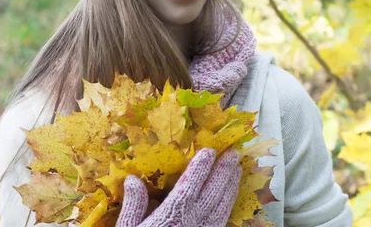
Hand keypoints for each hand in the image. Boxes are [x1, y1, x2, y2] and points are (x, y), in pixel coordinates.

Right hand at [116, 148, 241, 226]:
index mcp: (172, 215)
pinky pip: (223, 220)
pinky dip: (229, 205)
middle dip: (223, 170)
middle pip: (213, 191)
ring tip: (238, 169)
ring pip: (222, 205)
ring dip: (231, 185)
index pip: (190, 184)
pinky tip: (232, 197)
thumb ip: (133, 206)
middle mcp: (193, 221)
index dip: (200, 166)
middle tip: (233, 153)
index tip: (209, 150)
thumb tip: (132, 179)